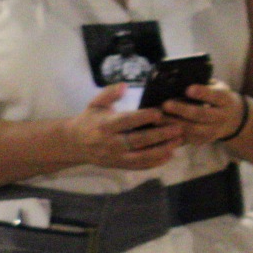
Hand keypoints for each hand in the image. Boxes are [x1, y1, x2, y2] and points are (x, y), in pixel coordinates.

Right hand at [68, 85, 184, 171]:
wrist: (75, 144)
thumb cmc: (89, 120)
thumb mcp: (95, 104)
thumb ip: (109, 94)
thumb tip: (124, 85)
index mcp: (105, 125)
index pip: (126, 121)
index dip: (143, 117)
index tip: (159, 112)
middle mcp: (110, 143)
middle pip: (138, 141)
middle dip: (159, 135)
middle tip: (178, 128)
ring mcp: (115, 157)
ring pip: (141, 156)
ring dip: (161, 150)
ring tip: (178, 142)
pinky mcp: (119, 165)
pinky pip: (139, 166)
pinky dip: (155, 163)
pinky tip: (169, 155)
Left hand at [160, 80, 244, 147]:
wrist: (233, 120)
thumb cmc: (218, 98)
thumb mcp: (217, 87)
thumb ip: (204, 84)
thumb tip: (178, 79)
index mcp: (225, 100)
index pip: (215, 96)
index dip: (202, 93)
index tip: (188, 89)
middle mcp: (221, 117)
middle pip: (201, 115)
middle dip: (182, 110)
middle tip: (165, 104)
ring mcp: (212, 132)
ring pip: (192, 130)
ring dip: (173, 124)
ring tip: (156, 118)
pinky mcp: (202, 141)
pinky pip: (186, 140)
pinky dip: (172, 135)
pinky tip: (158, 129)